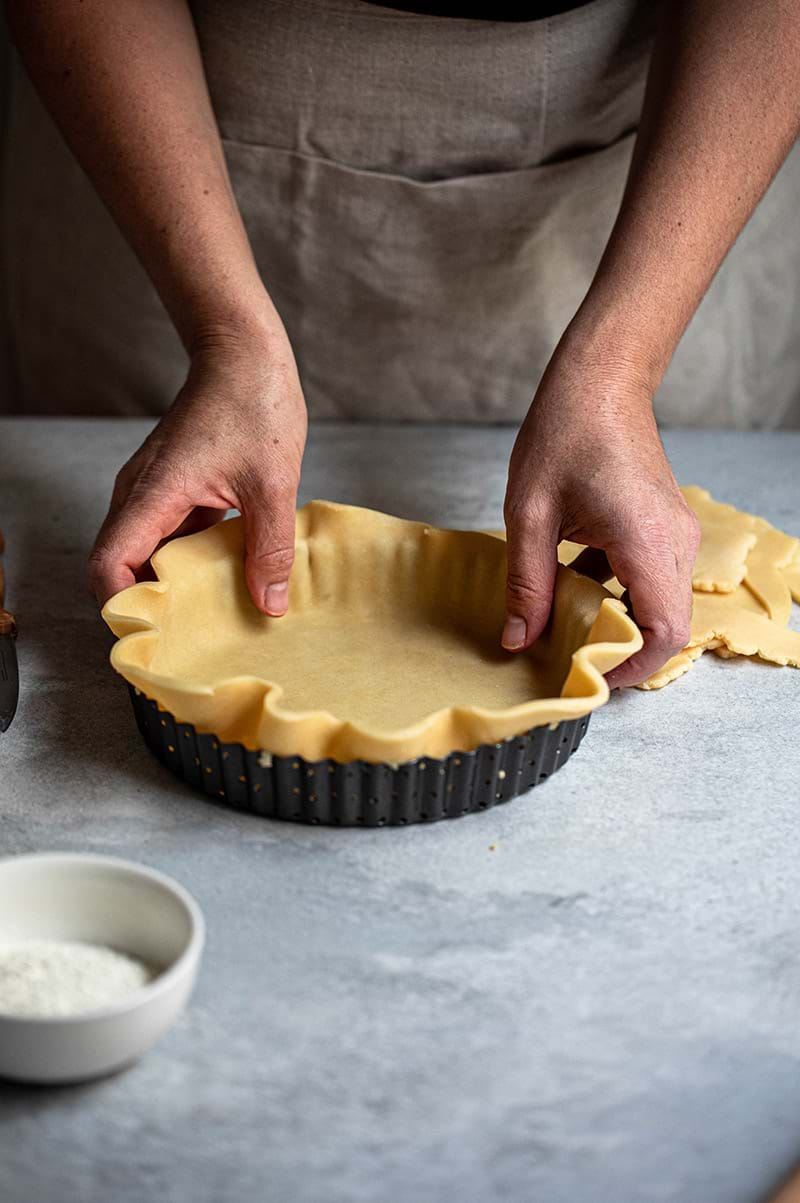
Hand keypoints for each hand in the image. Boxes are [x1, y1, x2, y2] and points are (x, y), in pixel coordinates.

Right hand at [88, 329, 307, 615]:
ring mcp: (153, 490)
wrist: (243, 352)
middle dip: (151, 605)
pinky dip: (189, 560)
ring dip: (173, 583)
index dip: (124, 605)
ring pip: (146, 553)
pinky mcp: (172, 488)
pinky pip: (169, 536)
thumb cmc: (254, 403)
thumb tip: (270, 605)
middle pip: (120, 566)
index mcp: (153, 493)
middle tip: (194, 638)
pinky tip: (228, 576)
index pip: (108, 565)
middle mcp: (140, 494)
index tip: (161, 633)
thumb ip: (270, 547)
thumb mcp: (273, 483)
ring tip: (214, 614)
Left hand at [502, 342, 699, 687]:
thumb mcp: (529, 514)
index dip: (632, 666)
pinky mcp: (665, 527)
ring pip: (660, 603)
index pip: (664, 629)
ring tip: (566, 627)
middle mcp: (675, 541)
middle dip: (622, 649)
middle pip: (667, 623)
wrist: (599, 380)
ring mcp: (676, 533)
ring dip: (619, 620)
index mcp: (646, 539)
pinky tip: (572, 588)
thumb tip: (519, 640)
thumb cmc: (565, 433)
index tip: (591, 677)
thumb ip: (527, 583)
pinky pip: (653, 578)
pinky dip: (619, 594)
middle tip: (570, 659)